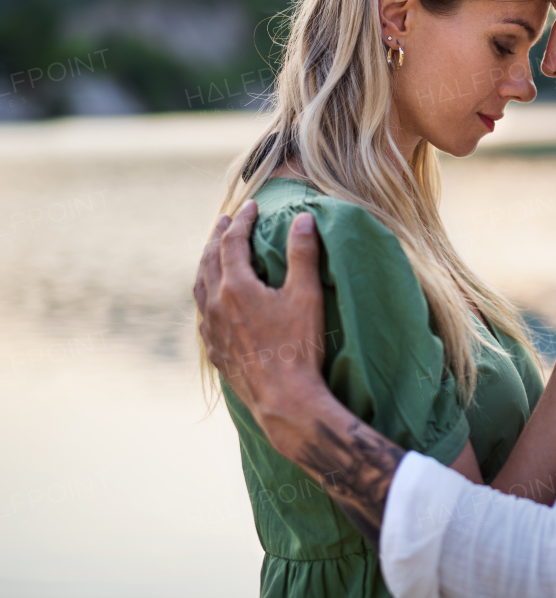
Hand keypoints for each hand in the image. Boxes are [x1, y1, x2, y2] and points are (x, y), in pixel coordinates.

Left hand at [194, 200, 327, 438]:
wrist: (283, 399)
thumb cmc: (299, 346)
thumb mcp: (306, 295)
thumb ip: (303, 254)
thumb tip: (302, 219)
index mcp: (236, 287)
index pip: (232, 242)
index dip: (242, 220)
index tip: (252, 206)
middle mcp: (216, 304)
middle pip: (208, 260)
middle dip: (217, 236)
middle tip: (225, 220)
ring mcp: (212, 329)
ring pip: (199, 286)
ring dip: (206, 263)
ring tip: (212, 252)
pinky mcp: (215, 350)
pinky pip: (202, 312)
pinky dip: (206, 293)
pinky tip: (213, 299)